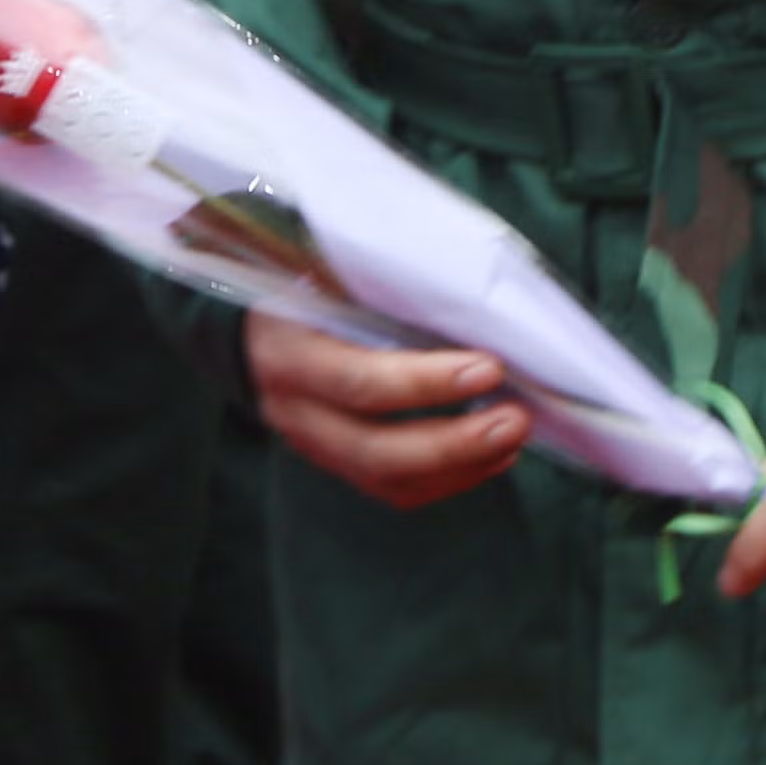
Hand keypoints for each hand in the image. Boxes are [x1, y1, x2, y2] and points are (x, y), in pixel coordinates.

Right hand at [247, 311, 526, 508]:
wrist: (250, 333)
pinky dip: (451, 479)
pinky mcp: (338, 465)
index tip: (488, 368)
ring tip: (513, 438)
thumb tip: (465, 294)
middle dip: (455, 442)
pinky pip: (397, 490)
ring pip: (391, 481)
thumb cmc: (302, 288)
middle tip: (515, 420)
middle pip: (377, 451)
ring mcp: (315, 446)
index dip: (426, 383)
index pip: (359, 382)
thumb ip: (377, 284)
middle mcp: (296, 411)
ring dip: (462, 466)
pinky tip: (492, 456)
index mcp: (289, 353)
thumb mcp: (323, 274)